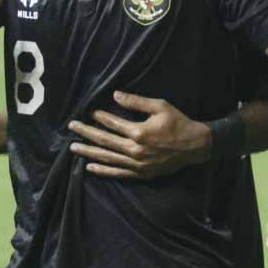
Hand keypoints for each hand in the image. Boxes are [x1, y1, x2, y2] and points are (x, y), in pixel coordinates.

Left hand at [68, 90, 210, 178]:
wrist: (196, 146)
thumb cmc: (178, 123)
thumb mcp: (160, 106)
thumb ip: (136, 102)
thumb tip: (115, 94)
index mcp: (139, 132)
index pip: (112, 123)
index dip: (99, 117)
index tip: (89, 112)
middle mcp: (135, 150)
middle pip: (104, 141)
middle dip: (86, 133)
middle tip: (71, 127)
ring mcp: (138, 164)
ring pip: (107, 158)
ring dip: (88, 152)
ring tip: (73, 147)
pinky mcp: (142, 173)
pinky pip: (118, 173)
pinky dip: (103, 170)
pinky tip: (89, 167)